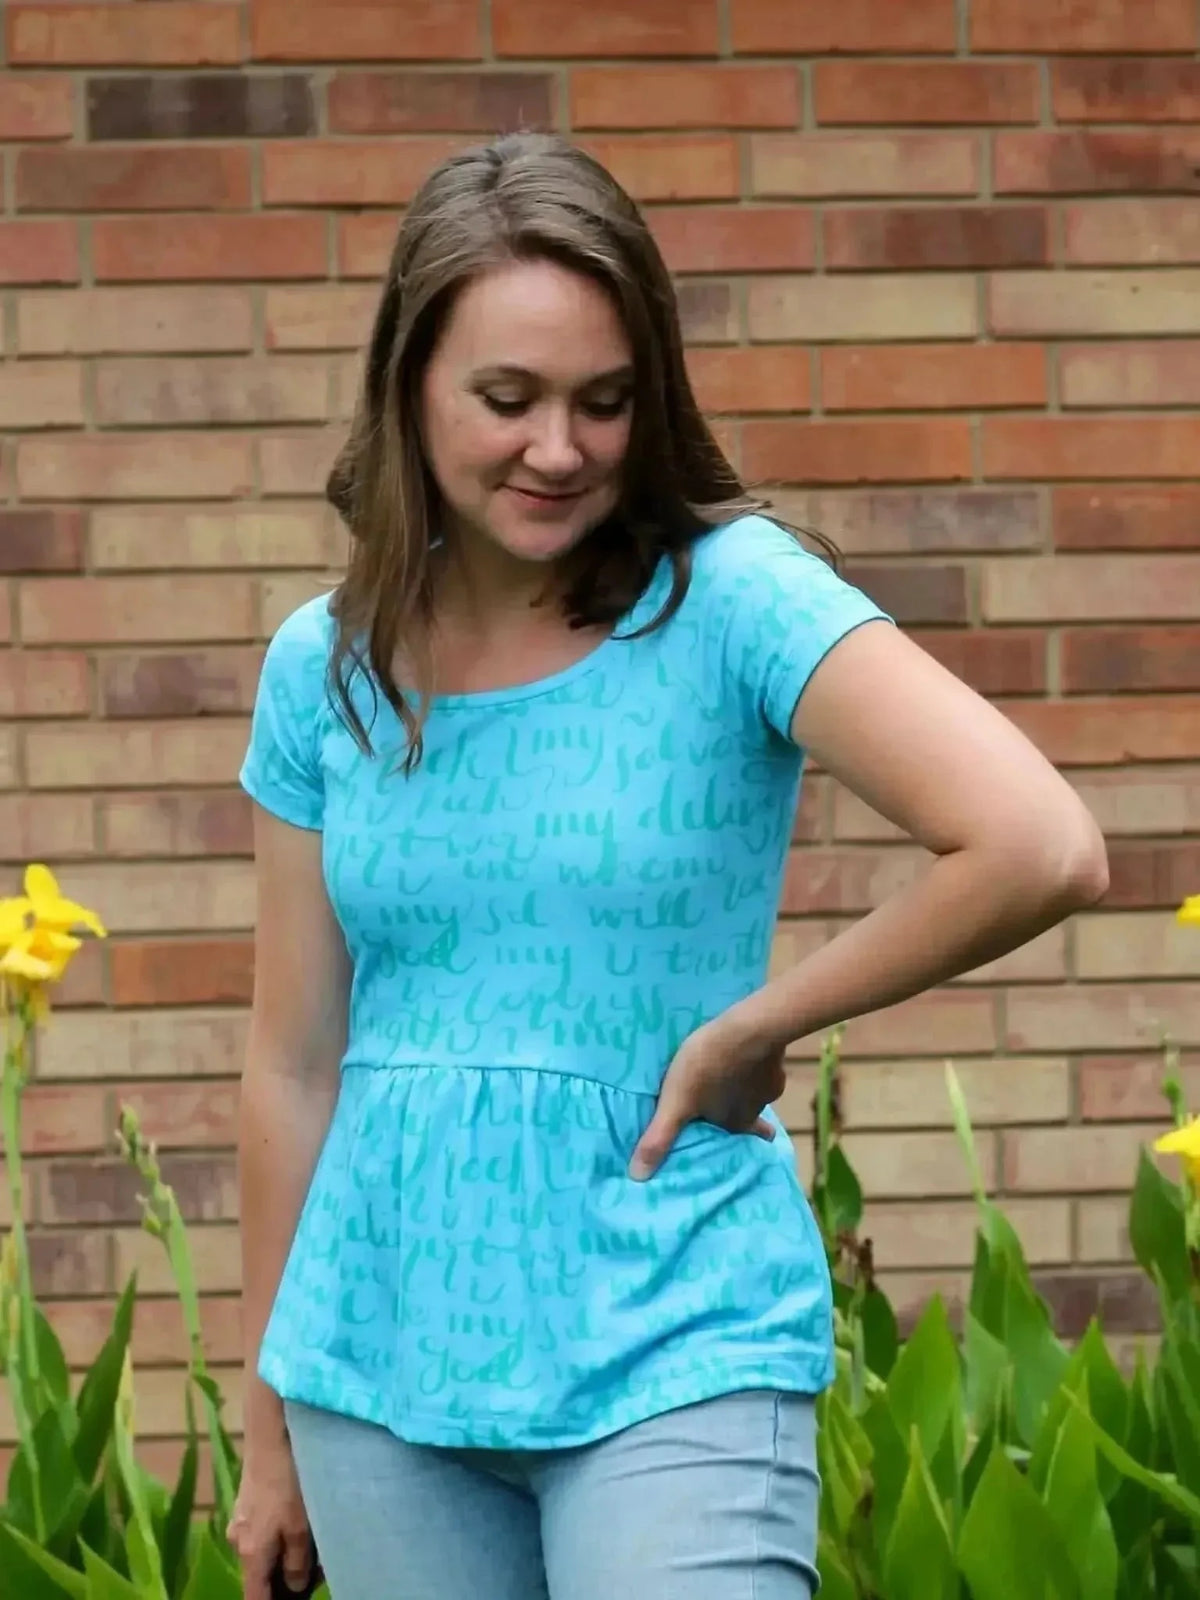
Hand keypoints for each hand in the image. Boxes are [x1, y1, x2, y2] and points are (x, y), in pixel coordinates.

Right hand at [227, 1437, 314, 1598]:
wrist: (271, 1436)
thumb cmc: (288, 1484)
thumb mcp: (301, 1528)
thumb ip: (297, 1563)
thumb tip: (295, 1587)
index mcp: (250, 1554)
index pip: (253, 1597)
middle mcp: (238, 1541)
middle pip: (258, 1573)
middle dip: (282, 1578)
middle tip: (315, 1572)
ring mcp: (239, 1520)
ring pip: (262, 1550)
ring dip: (283, 1554)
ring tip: (312, 1545)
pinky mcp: (246, 1502)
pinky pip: (261, 1530)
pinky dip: (278, 1534)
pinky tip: (299, 1521)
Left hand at [629, 1007, 786, 1180]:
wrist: (749, 1027)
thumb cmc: (708, 1066)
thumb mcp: (676, 1103)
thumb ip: (659, 1137)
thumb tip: (638, 1177)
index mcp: (737, 1123)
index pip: (744, 1143)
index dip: (739, 1144)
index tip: (730, 1143)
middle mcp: (758, 1107)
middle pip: (751, 1118)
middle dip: (739, 1114)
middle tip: (724, 1107)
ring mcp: (770, 1081)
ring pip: (755, 1091)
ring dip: (743, 1086)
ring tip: (727, 1075)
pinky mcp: (774, 1056)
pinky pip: (762, 1065)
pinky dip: (752, 1062)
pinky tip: (739, 1051)